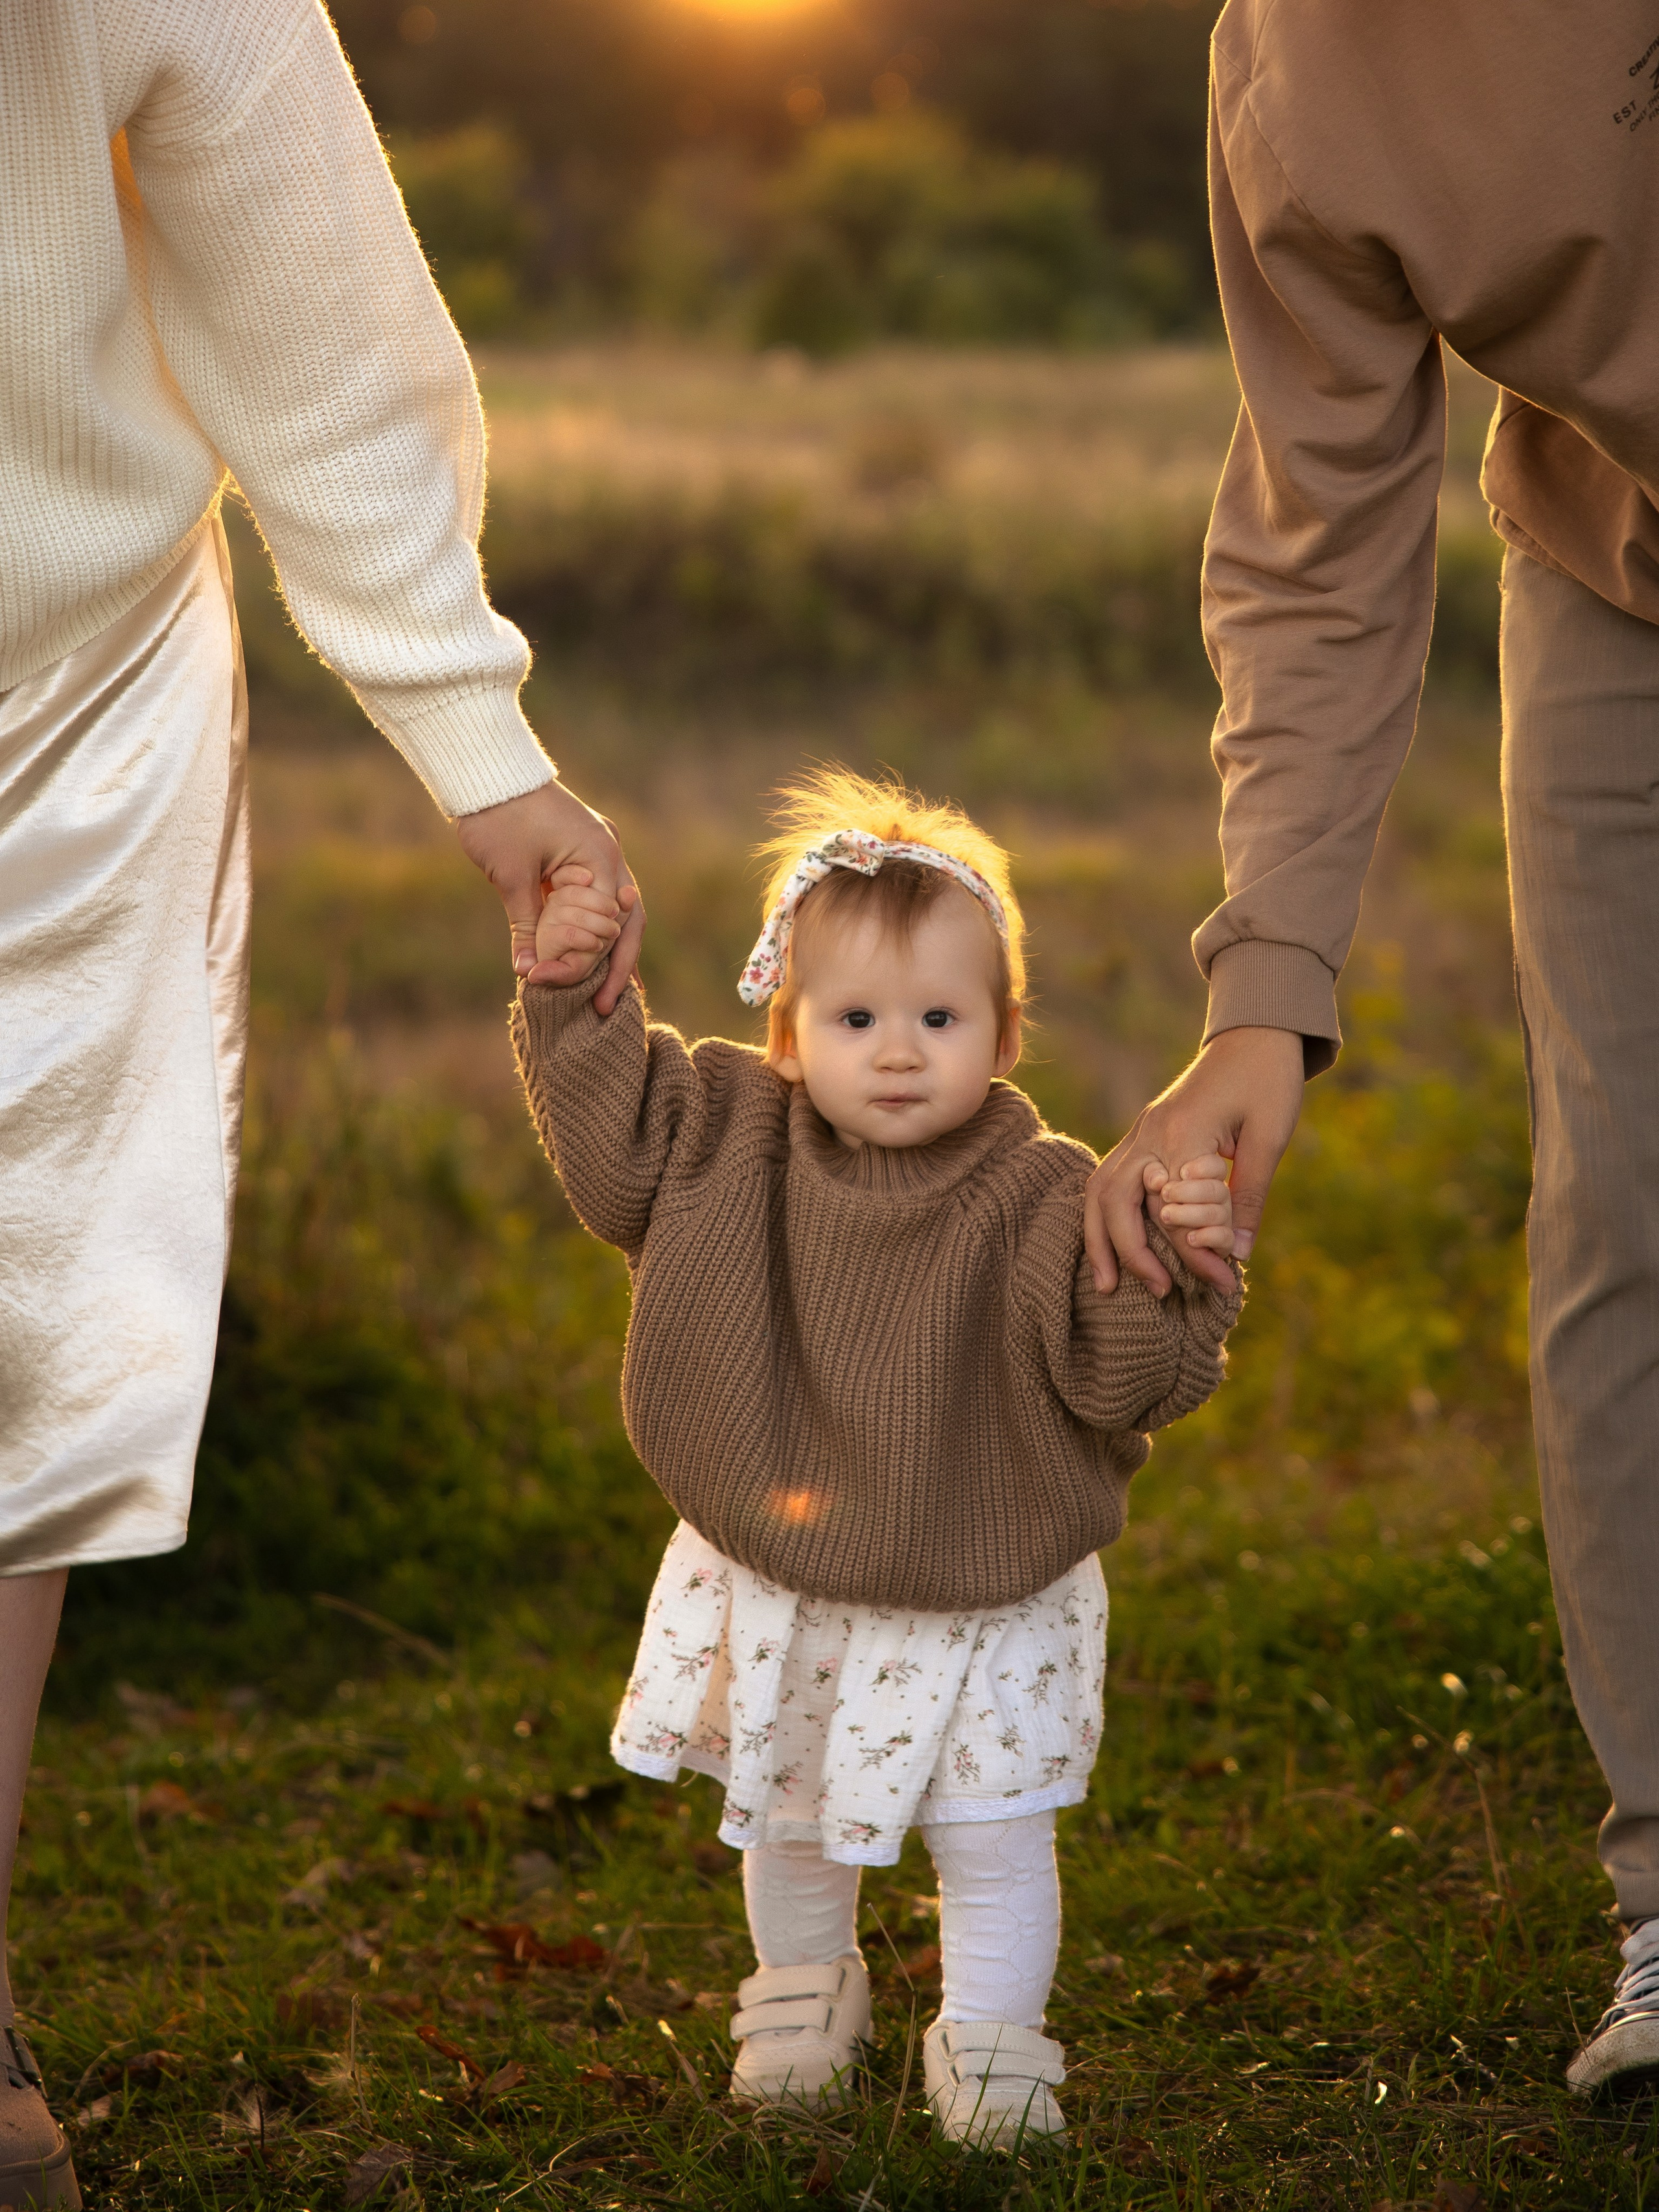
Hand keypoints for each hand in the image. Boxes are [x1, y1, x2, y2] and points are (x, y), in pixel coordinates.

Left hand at [455, 778, 644, 1013]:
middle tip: (609, 1009)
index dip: (588, 963)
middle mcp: (609, 855)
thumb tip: (528, 973)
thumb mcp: (510, 877)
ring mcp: (600, 851)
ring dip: (613, 951)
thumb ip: (526, 927)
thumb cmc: (497, 816)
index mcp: (600, 858)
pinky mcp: (584, 852)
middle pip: (627, 922)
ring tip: (611, 993)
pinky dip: (596, 927)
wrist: (486, 769)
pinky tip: (594, 956)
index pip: (608, 924)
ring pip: (617, 912)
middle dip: (620, 967)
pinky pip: (599, 898)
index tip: (560, 988)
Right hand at [1083, 1025, 1303, 1296]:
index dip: (1198, 1253)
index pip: (1177, 1210)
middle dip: (1131, 1253)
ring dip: (1100, 1240)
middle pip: (1117, 1202)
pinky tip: (1112, 1244)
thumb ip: (1250, 1196)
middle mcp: (1150, 1132)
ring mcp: (1141, 1131)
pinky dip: (1105, 1216)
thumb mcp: (1270, 1136)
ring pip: (1100, 1191)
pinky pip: (1110, 1179)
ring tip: (1106, 1284)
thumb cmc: (1268, 1079)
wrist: (1254, 1030)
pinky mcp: (1144, 1132)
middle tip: (1158, 1292)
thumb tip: (1238, 1254)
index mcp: (1183, 1133)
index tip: (1225, 1282)